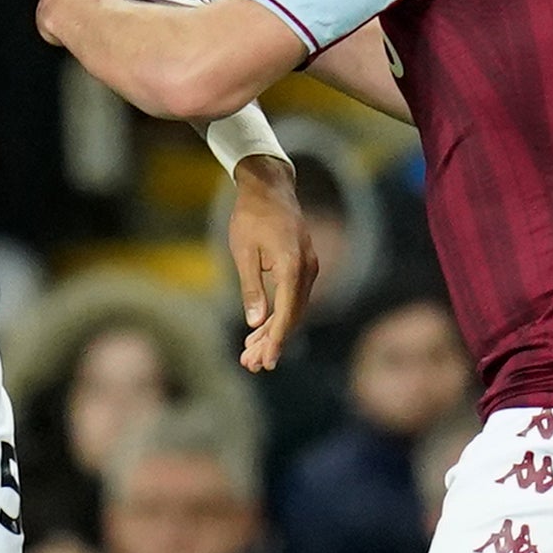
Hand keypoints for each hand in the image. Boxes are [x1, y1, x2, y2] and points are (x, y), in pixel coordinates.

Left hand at [229, 152, 316, 372]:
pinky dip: (279, 316)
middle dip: (272, 342)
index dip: (276, 340)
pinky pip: (294, 298)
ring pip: (294, 310)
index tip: (266, 361)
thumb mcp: (243, 252)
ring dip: (274, 332)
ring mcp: (309, 267)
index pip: (287, 312)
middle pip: (293, 316)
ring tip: (251, 354)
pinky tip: (260, 330)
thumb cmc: (251, 216)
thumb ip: (251, 287)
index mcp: (292, 265)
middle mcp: (307, 269)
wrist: (270, 187)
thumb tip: (255, 322)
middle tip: (251, 365)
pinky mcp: (304, 266)